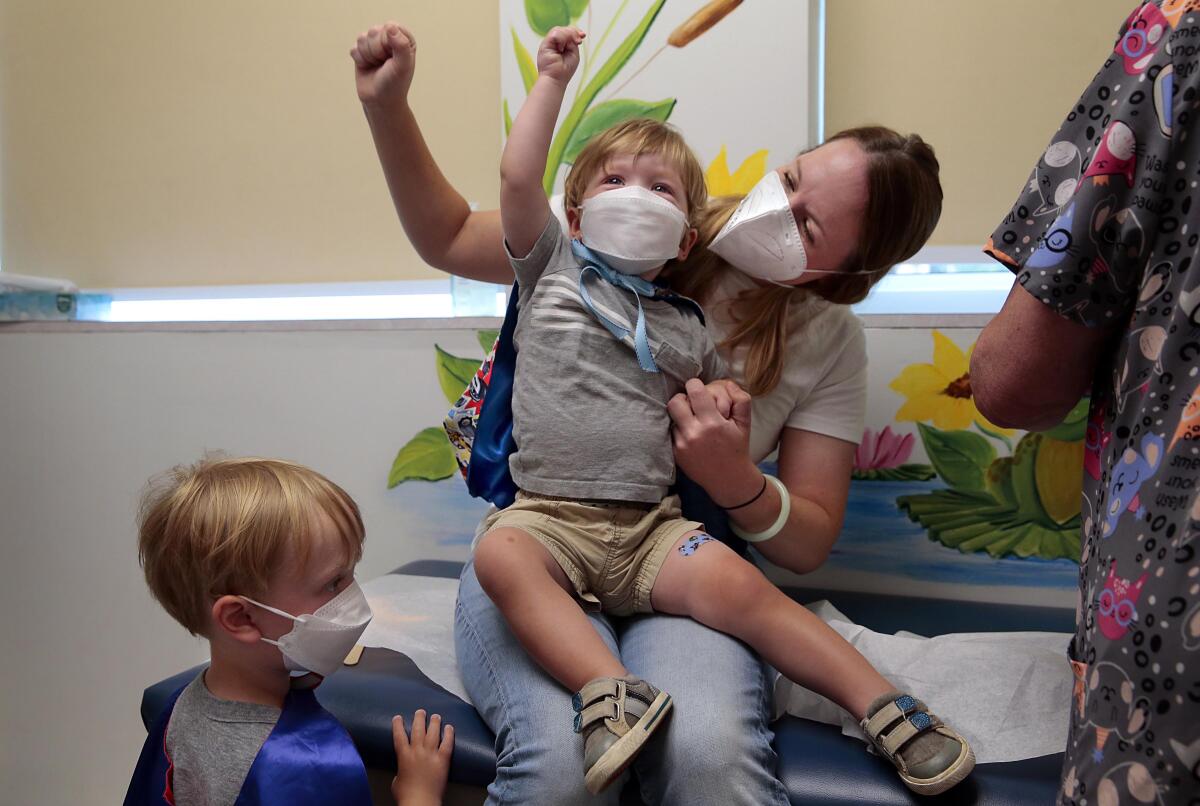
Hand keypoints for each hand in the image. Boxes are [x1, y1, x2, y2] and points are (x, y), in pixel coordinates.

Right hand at [352, 23, 416, 108]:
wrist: (380, 101)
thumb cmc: (395, 84)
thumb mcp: (403, 66)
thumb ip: (401, 45)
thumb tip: (390, 26)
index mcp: (404, 39)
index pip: (390, 27)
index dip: (388, 43)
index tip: (393, 58)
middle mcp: (390, 38)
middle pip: (374, 31)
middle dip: (376, 50)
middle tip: (384, 64)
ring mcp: (374, 44)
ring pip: (362, 38)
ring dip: (368, 56)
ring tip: (377, 66)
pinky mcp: (362, 51)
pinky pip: (354, 48)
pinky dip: (360, 60)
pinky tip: (368, 67)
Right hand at [391, 709, 453, 805]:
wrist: (420, 802)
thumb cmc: (406, 795)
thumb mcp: (397, 781)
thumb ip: (400, 771)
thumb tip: (403, 771)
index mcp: (404, 756)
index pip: (399, 736)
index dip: (397, 725)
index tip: (398, 717)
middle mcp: (417, 751)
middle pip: (418, 730)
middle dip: (419, 718)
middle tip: (421, 711)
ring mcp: (430, 755)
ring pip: (433, 733)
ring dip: (434, 722)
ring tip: (435, 716)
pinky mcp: (442, 760)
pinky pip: (447, 743)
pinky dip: (448, 734)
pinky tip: (449, 727)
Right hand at [537, 26, 584, 83]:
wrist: (556, 79)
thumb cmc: (565, 70)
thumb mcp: (573, 53)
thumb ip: (573, 42)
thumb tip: (571, 33)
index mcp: (561, 45)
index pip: (567, 32)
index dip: (575, 31)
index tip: (583, 35)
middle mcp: (554, 43)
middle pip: (564, 29)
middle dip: (573, 32)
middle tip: (578, 41)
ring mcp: (549, 43)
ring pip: (559, 30)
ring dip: (567, 36)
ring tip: (566, 49)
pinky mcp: (545, 44)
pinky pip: (555, 33)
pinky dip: (561, 39)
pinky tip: (561, 49)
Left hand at [668, 378, 756, 503]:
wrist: (729, 479)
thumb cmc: (737, 447)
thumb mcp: (745, 423)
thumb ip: (740, 399)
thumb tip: (726, 382)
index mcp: (713, 423)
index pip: (694, 390)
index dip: (696, 385)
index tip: (700, 390)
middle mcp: (694, 433)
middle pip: (675, 401)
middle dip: (683, 398)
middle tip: (692, 404)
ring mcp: (682, 444)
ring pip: (672, 417)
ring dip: (681, 415)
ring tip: (693, 421)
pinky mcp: (675, 454)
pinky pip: (671, 432)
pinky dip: (680, 430)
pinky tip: (691, 436)